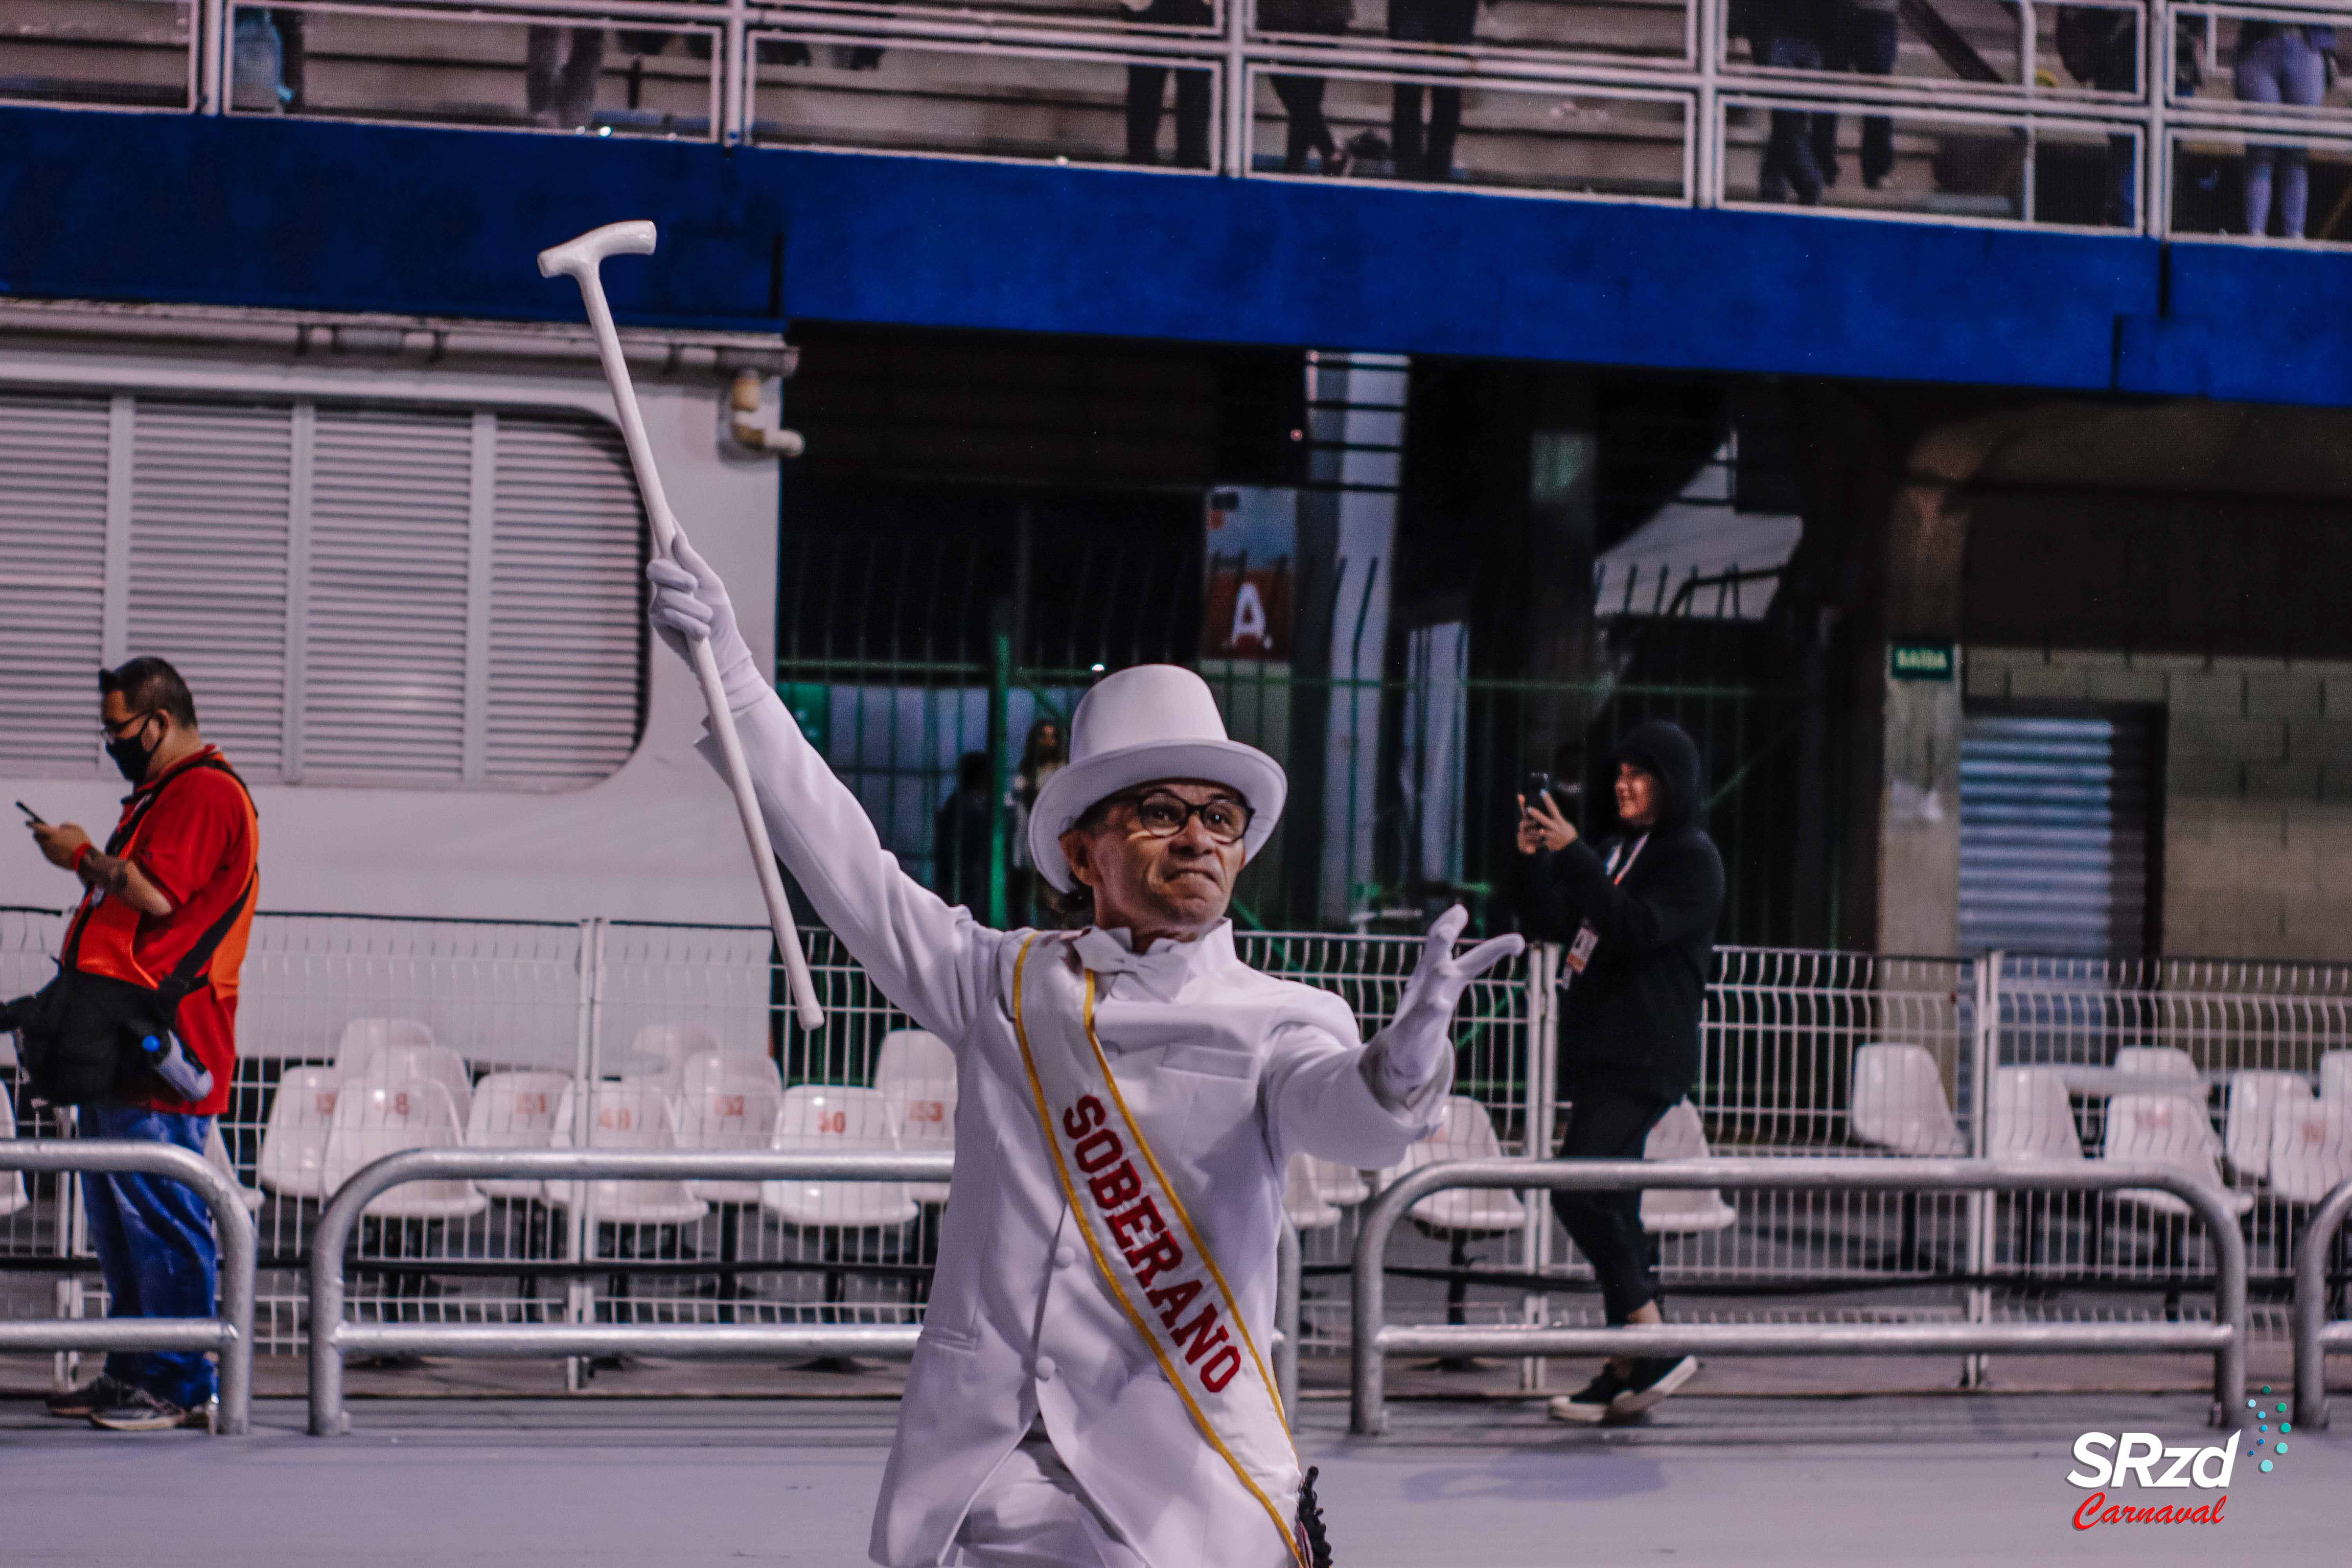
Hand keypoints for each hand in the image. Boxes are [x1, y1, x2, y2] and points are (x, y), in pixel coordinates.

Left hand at [31, 822, 89, 871]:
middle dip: (39, 834)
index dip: (31, 824)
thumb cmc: (81, 842)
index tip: (28, 823)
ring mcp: (48, 853)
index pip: (37, 827)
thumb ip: (66, 825)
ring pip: (43, 846)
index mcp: (52, 834)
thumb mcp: (76, 828)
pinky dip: (52, 850)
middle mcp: (47, 843)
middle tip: (45, 833)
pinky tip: (61, 850)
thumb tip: (61, 827)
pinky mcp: (51, 860)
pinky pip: (49, 853)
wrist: (85, 859)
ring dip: (47, 843)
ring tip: (58, 842)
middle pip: (37, 837)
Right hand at [646, 537, 765, 710]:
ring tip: (706, 621)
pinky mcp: (656, 619)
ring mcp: (659, 600)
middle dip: (677, 578)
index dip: (664, 525)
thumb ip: (692, 562)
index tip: (662, 507)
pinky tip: (699, 632)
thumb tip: (677, 537)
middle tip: (694, 587)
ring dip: (693, 609)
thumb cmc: (719, 615)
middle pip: (656, 567)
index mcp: (681, 569)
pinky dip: (689, 623)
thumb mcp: (711, 586)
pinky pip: (668, 613)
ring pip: (668, 595)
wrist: (720, 650)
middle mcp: (666, 582)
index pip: (669, 543)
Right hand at [1372, 906, 1525, 1095]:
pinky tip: (1440, 1005)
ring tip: (1447, 969)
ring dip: (1439, 973)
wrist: (1399, 1051)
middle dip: (1444, 935)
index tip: (1498, 930)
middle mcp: (1429, 983)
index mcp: (1439, 973)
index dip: (1480, 940)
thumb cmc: (1427, 1011)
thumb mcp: (1450, 982)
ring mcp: (1420, 1003)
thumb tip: (1515, 939)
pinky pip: (1422, 1016)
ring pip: (1431, 985)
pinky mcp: (1414, 1027)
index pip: (1460, 952)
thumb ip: (1474, 959)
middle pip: (1438, 955)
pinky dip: (1430, 1009)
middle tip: (1456, 914)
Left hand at [1516, 791, 1574, 853]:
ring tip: (1524, 827)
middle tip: (1528, 808)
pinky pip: (1539, 842)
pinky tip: (1529, 841)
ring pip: (1539, 832)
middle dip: (1536, 815)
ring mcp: (1552, 835)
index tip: (1542, 791)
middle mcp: (1555, 827)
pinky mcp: (1549, 843)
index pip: (1553, 808)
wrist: (1570, 845)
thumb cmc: (1564, 829)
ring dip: (1532, 830)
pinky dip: (1533, 841)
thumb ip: (1554, 815)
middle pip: (1544, 820)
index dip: (1548, 800)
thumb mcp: (1562, 821)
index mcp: (1559, 820)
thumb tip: (1547, 806)